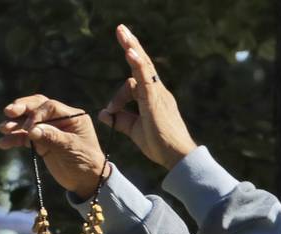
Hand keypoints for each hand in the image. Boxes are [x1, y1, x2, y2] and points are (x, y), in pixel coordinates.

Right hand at [0, 96, 108, 197]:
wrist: (86, 182)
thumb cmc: (86, 163)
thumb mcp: (71, 149)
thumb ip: (52, 137)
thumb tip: (31, 129)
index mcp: (73, 117)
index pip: (50, 107)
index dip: (36, 114)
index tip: (29, 128)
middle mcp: (60, 120)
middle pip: (36, 107)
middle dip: (21, 109)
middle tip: (8, 112)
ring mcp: (49, 130)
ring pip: (28, 121)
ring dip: (15, 124)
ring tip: (3, 129)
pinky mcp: (41, 141)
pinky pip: (25, 137)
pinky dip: (14, 139)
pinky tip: (4, 143)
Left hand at [100, 24, 195, 169]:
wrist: (177, 157)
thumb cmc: (160, 146)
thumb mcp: (134, 131)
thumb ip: (120, 120)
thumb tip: (103, 112)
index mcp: (154, 99)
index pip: (133, 85)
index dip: (118, 97)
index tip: (111, 111)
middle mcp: (158, 93)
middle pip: (143, 64)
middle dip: (131, 46)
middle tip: (121, 29)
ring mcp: (158, 94)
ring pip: (144, 66)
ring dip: (132, 47)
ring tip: (122, 31)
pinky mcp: (155, 100)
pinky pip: (145, 77)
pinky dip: (137, 63)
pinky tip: (130, 51)